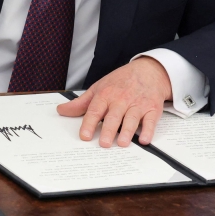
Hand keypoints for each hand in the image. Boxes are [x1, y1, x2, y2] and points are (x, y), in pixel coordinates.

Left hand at [56, 57, 171, 146]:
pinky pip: (151, 120)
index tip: (84, 136)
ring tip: (122, 143)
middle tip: (104, 144)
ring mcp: (137, 104)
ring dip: (128, 131)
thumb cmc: (120, 82)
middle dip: (109, 130)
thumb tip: (61, 110)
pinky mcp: (152, 108)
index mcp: (105, 95)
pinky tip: (144, 140)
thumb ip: (80, 103)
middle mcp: (121, 99)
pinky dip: (149, 130)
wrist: (148, 71)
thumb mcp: (98, 88)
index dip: (89, 124)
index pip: (95, 110)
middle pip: (114, 116)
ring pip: (132, 119)